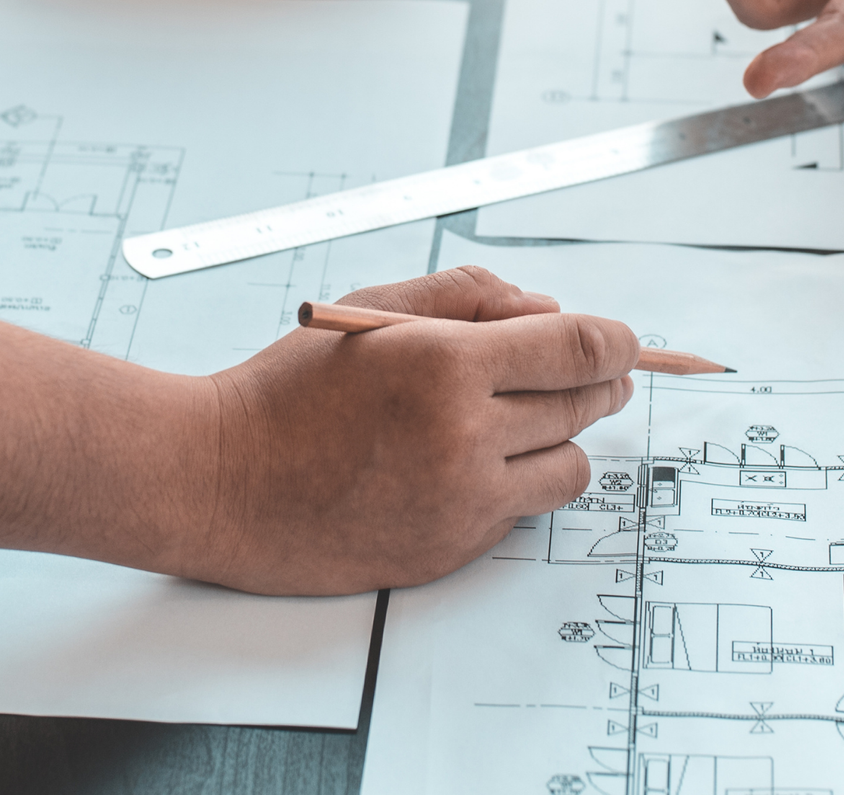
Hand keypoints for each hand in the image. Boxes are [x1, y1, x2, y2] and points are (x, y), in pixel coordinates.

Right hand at [195, 266, 636, 594]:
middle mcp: (463, 437)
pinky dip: (515, 481)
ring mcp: (461, 501)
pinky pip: (522, 511)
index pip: (580, 347)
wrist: (222, 481)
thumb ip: (465, 294)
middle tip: (591, 372)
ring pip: (569, 467)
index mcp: (444, 364)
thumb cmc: (286, 391)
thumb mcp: (370, 310)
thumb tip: (544, 309)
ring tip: (524, 420)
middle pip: (584, 405)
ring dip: (560, 438)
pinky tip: (476, 461)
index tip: (621, 340)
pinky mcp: (451, 549)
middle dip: (598, 381)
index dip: (615, 340)